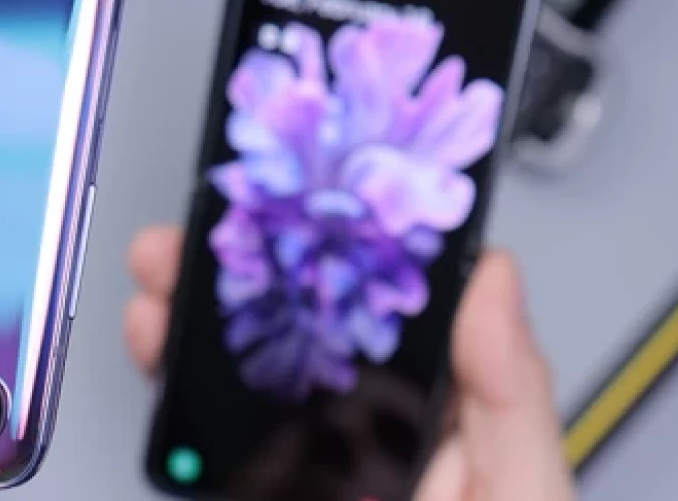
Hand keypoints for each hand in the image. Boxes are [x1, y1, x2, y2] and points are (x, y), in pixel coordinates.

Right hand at [124, 226, 576, 500]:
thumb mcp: (520, 495)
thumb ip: (511, 398)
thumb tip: (495, 283)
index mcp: (437, 419)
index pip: (381, 313)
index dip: (332, 250)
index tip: (291, 205)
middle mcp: (363, 440)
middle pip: (290, 338)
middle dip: (233, 281)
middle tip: (191, 244)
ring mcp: (300, 473)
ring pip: (237, 387)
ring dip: (189, 333)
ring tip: (157, 297)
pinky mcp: (249, 494)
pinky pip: (207, 450)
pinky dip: (173, 407)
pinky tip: (157, 372)